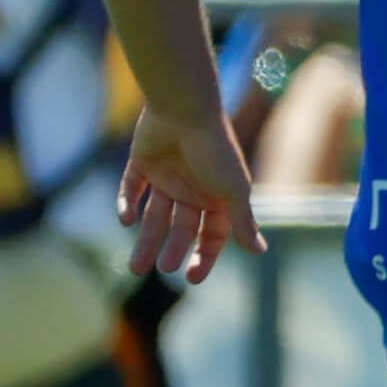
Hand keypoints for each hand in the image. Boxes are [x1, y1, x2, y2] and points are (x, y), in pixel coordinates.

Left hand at [118, 109, 264, 284]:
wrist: (185, 109)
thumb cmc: (215, 150)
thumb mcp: (234, 190)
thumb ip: (242, 221)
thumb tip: (260, 252)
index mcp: (219, 196)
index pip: (213, 234)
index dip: (205, 255)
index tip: (193, 277)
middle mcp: (194, 189)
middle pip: (182, 229)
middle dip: (173, 250)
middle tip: (162, 269)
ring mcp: (167, 177)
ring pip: (154, 217)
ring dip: (145, 240)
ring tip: (135, 267)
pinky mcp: (142, 163)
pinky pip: (132, 189)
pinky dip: (126, 204)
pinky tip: (126, 219)